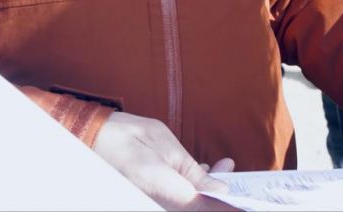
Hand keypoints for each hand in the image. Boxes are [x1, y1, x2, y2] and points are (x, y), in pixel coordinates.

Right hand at [92, 111, 235, 209]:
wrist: (96, 138)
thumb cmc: (129, 139)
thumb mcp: (168, 150)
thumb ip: (194, 174)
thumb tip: (220, 190)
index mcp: (166, 192)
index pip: (205, 206)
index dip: (227, 203)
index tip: (246, 199)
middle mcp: (160, 201)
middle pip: (200, 205)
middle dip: (221, 192)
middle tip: (236, 172)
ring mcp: (156, 200)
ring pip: (192, 201)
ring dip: (210, 187)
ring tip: (224, 165)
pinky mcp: (154, 195)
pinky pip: (181, 197)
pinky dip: (196, 185)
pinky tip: (206, 169)